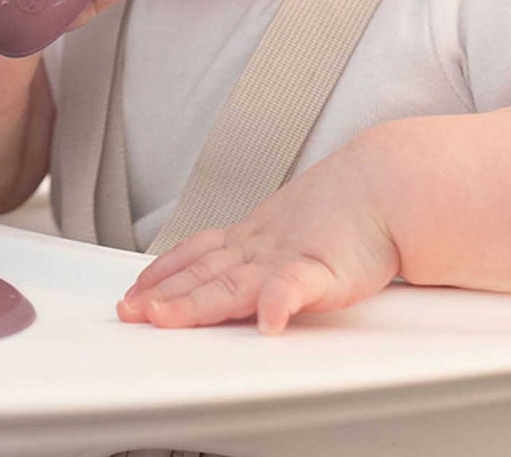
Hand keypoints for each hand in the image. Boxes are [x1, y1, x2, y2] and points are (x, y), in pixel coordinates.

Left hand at [116, 136, 400, 334]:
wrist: (382, 187)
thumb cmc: (341, 215)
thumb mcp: (288, 230)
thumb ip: (260, 255)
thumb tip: (230, 275)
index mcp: (251, 240)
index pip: (196, 256)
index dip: (161, 273)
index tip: (133, 291)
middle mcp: (260, 249)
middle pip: (202, 274)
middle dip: (162, 295)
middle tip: (128, 311)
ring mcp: (287, 258)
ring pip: (232, 283)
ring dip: (195, 302)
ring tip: (163, 316)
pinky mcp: (323, 271)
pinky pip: (295, 288)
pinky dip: (277, 303)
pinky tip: (266, 323)